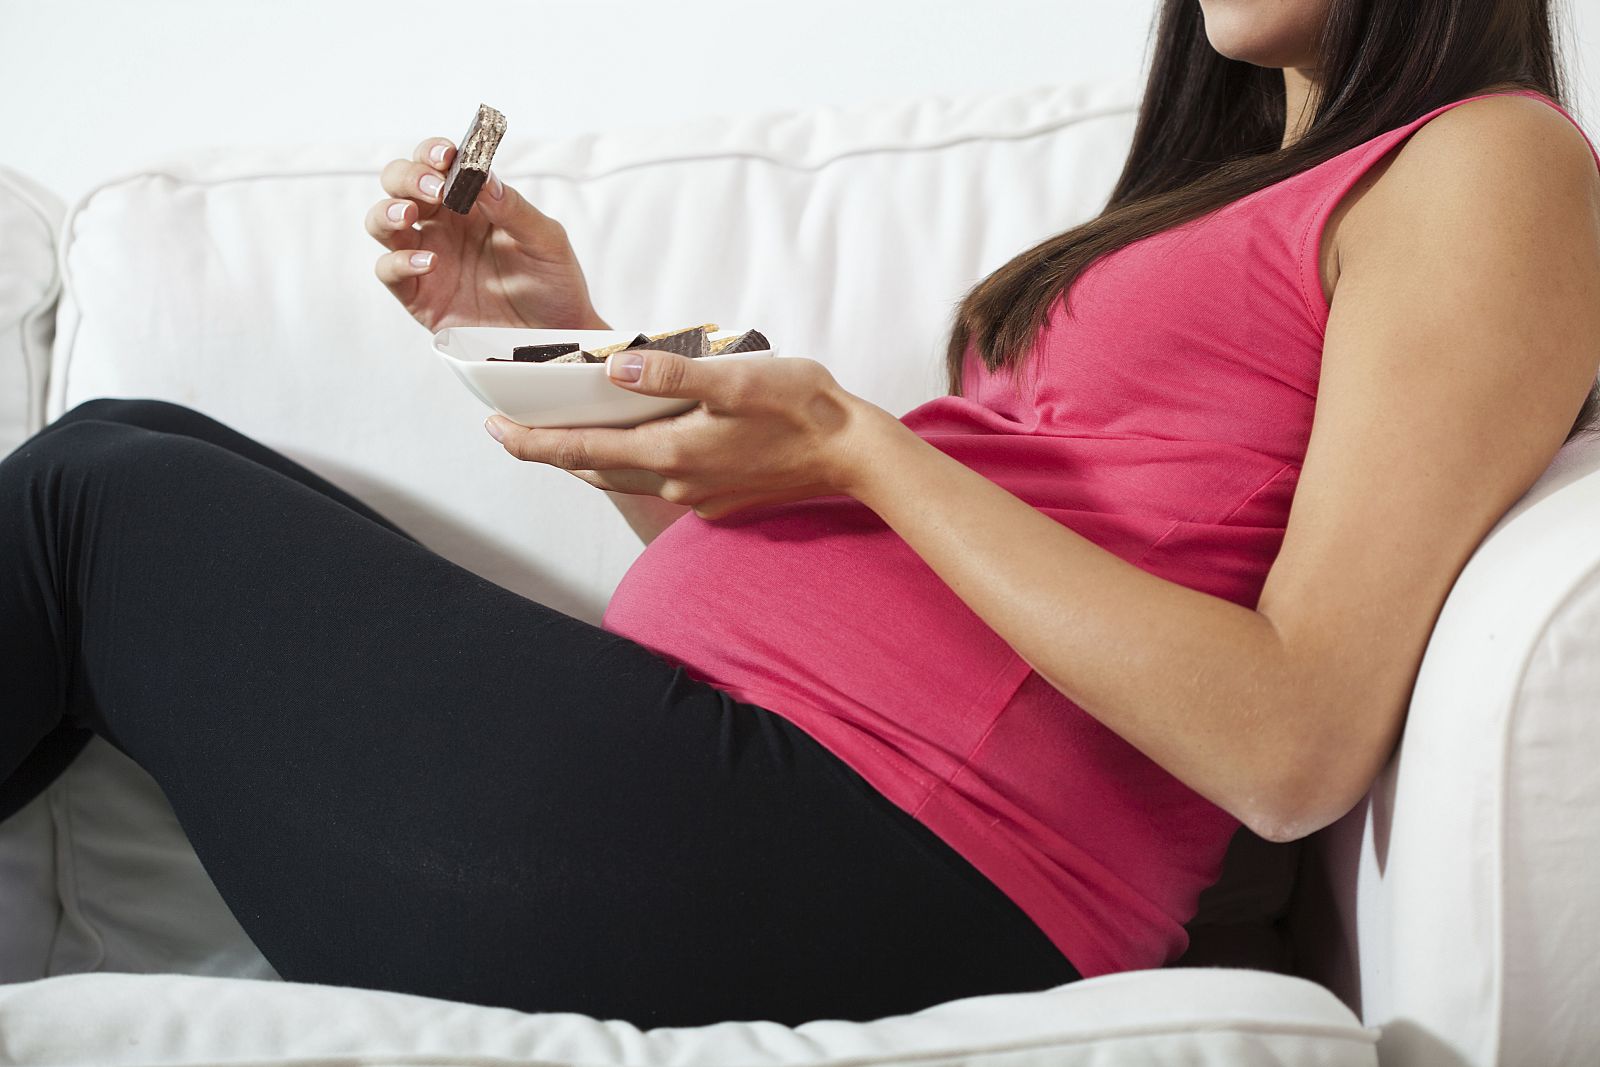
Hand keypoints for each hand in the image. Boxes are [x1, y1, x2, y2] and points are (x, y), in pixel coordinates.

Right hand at [365, 137, 607, 332]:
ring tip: (411, 216)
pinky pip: (389, 271)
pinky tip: (427, 261)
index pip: (436, 163)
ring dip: (388, 211)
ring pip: (382, 222)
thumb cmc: (555, 282)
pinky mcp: (420, 295)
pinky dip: (399, 262)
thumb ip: (514, 208)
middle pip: (399, 184)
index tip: (448, 156)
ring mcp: (427, 257)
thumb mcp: (545, 241)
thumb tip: (482, 176)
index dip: (433, 152)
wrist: (558, 335)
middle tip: (434, 188)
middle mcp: (442, 225)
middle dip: (407, 177)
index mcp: (470, 202)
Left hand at [483, 352, 892, 519]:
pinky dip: (636, 460)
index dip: (532, 443)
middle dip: (552, 451)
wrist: (854, 454)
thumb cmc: (801, 407)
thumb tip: (610, 372)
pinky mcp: (720, 499)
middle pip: (595, 469)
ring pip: (625, 477)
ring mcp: (699, 496)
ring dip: (590, 459)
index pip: (581, 452)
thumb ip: (668, 375)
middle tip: (515, 429)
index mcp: (670, 453)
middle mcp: (676, 483)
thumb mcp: (734, 378)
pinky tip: (640, 439)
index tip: (494, 430)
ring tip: (565, 435)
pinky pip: (660, 481)